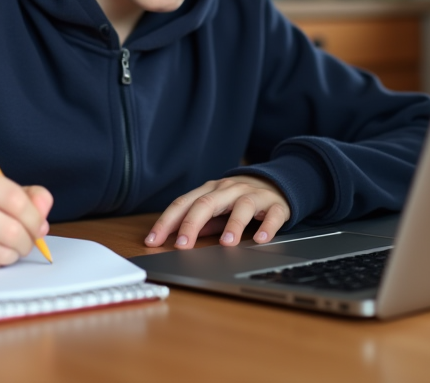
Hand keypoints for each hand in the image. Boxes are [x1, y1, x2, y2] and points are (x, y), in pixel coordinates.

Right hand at [0, 163, 52, 272]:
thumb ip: (24, 195)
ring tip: (9, 246)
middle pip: (10, 230)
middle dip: (28, 241)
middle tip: (28, 242)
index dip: (34, 217)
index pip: (15, 200)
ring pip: (1, 252)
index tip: (40, 226)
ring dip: (13, 253)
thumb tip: (43, 213)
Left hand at [144, 175, 289, 249]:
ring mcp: (253, 195)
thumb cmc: (240, 199)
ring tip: (226, 243)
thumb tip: (179, 238)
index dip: (167, 221)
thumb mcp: (217, 208)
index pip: (184, 203)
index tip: (153, 240)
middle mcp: (229, 189)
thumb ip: (201, 221)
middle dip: (192, 224)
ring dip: (234, 224)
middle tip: (182, 246)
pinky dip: (267, 227)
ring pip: (242, 205)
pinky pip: (272, 215)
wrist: (276, 183)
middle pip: (207, 202)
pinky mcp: (275, 205)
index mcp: (210, 190)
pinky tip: (261, 240)